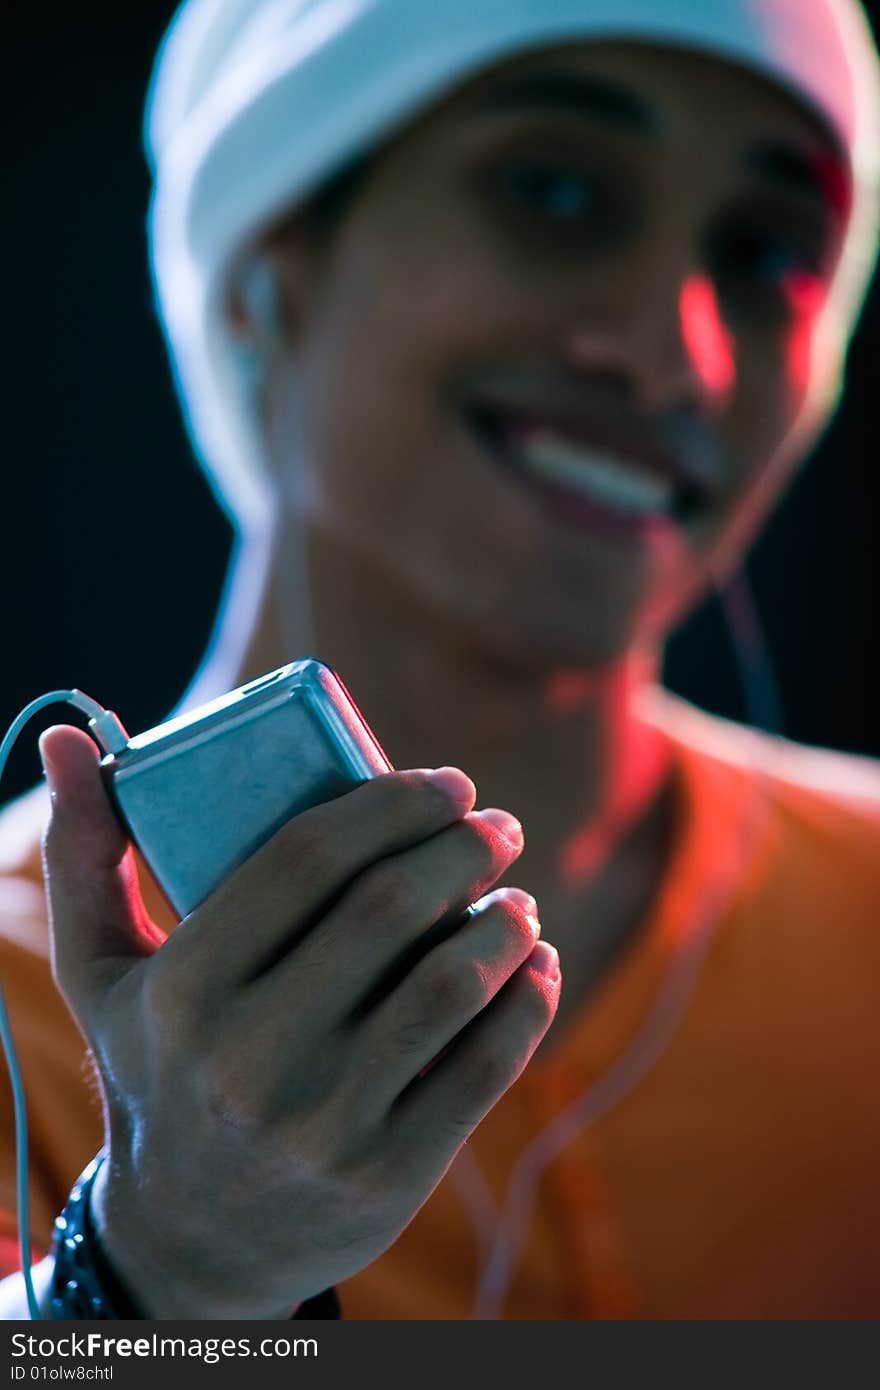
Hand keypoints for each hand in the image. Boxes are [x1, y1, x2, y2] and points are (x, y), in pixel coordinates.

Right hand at [38, 724, 559, 1318]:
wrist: (186, 1240)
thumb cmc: (154, 1069)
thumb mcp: (98, 972)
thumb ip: (86, 855)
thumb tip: (66, 735)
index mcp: (183, 991)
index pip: (307, 858)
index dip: (391, 803)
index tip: (445, 781)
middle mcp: (249, 1060)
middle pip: (390, 909)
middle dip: (464, 847)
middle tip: (495, 827)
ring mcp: (324, 1125)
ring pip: (449, 985)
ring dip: (504, 922)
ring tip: (516, 898)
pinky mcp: (388, 1176)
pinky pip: (486, 1067)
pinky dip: (528, 1001)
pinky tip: (536, 966)